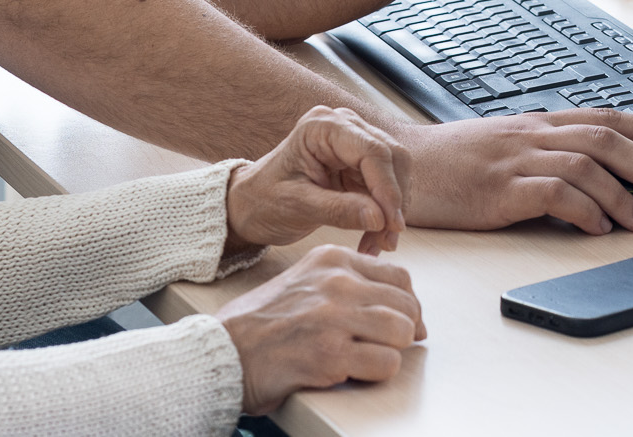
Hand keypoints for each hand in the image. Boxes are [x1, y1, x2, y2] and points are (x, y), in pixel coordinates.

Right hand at [216, 244, 424, 414]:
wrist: (224, 349)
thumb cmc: (262, 321)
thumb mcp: (304, 280)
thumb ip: (345, 283)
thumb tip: (396, 305)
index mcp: (331, 259)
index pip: (399, 276)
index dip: (407, 304)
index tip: (403, 322)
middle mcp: (336, 282)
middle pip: (406, 304)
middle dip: (405, 329)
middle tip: (390, 345)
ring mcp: (334, 317)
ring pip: (402, 330)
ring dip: (393, 350)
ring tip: (370, 357)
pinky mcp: (330, 354)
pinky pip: (386, 362)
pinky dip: (378, 372)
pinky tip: (356, 371)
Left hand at [225, 106, 408, 255]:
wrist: (252, 204)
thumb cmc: (264, 199)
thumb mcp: (297, 206)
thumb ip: (338, 210)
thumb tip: (379, 218)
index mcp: (322, 127)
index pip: (371, 151)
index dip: (388, 188)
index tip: (392, 225)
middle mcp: (343, 126)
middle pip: (392, 157)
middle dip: (394, 201)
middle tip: (387, 241)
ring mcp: (353, 142)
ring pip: (395, 173)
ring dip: (392, 211)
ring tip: (378, 245)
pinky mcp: (359, 163)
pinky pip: (386, 186)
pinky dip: (385, 214)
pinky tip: (374, 238)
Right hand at [395, 109, 632, 232]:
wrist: (401, 165)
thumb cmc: (448, 162)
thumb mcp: (502, 146)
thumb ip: (542, 154)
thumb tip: (588, 175)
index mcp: (534, 125)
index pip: (603, 117)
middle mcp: (531, 136)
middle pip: (605, 139)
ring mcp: (515, 160)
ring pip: (586, 165)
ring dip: (623, 193)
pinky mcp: (500, 190)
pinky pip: (553, 194)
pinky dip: (583, 209)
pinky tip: (597, 226)